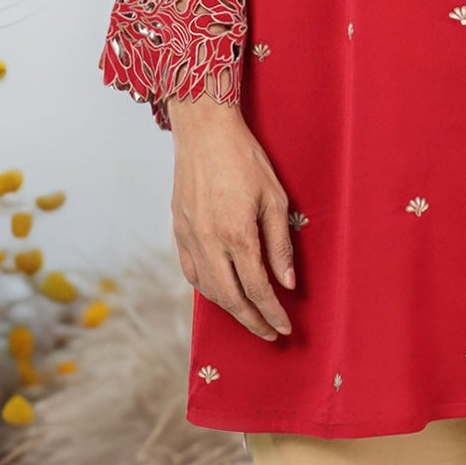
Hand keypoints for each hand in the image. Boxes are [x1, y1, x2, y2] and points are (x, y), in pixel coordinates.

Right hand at [165, 93, 295, 339]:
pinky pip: (190, 271)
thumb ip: (280, 245)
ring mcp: (189, 237)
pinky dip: (206, 288)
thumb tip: (287, 283)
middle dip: (251, 321)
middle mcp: (209, 242)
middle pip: (230, 298)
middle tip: (269, 334)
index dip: (272, 314)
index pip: (257, 289)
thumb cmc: (244, 158)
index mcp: (237, 235)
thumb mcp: (275, 199)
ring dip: (229, 308)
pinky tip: (220, 291)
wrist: (204, 130)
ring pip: (207, 289)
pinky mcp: (178, 229)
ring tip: (249, 316)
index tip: (284, 328)